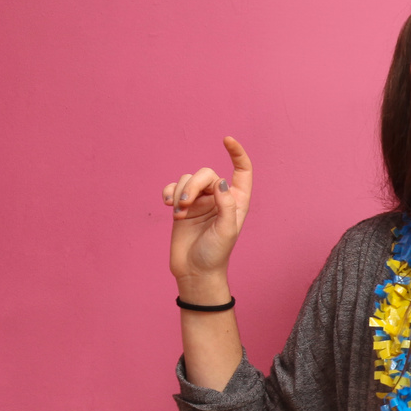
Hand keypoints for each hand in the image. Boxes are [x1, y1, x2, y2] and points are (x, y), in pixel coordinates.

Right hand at [164, 137, 252, 297]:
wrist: (194, 270)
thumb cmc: (215, 254)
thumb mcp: (226, 230)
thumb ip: (226, 205)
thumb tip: (222, 181)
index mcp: (237, 201)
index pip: (242, 171)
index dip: (237, 153)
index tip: (226, 140)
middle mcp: (220, 198)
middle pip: (207, 173)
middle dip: (193, 185)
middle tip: (185, 205)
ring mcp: (200, 201)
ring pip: (188, 179)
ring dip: (180, 191)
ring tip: (178, 211)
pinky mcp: (182, 206)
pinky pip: (174, 187)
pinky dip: (169, 192)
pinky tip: (168, 204)